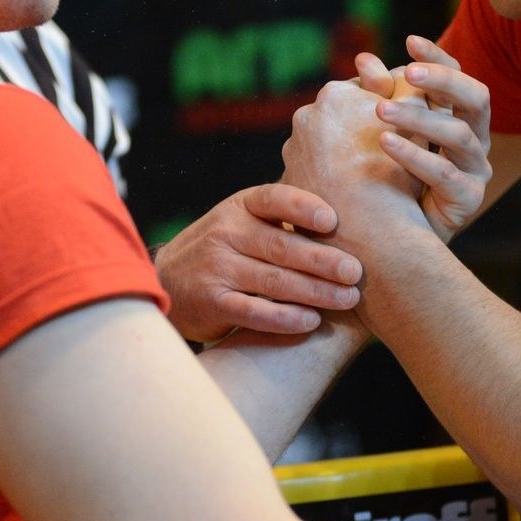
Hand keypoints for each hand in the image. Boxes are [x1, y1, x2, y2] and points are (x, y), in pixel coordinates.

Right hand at [155, 184, 362, 343]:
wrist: (166, 280)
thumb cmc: (224, 248)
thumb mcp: (242, 221)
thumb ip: (281, 219)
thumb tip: (348, 219)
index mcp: (240, 207)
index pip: (274, 199)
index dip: (303, 208)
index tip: (332, 221)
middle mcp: (226, 234)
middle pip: (281, 246)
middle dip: (322, 260)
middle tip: (354, 272)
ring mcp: (217, 269)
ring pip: (273, 281)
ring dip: (315, 291)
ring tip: (347, 299)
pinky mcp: (213, 303)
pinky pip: (255, 312)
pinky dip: (285, 318)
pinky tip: (311, 320)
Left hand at [281, 79, 429, 231]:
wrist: (369, 234)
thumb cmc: (398, 174)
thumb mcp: (415, 120)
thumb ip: (410, 86)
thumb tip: (399, 69)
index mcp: (334, 94)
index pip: (368, 90)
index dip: (391, 107)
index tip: (404, 126)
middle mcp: (305, 117)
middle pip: (343, 118)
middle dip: (362, 130)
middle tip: (386, 150)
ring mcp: (292, 151)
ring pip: (327, 147)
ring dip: (346, 156)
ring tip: (371, 176)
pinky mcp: (288, 182)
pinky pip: (315, 174)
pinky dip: (332, 179)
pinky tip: (353, 193)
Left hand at [352, 35, 491, 242]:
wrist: (391, 240)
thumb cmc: (387, 180)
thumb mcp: (379, 134)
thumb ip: (375, 98)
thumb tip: (362, 60)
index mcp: (457, 116)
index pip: (458, 76)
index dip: (438, 58)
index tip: (410, 40)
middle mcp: (473, 138)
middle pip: (476, 98)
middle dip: (442, 81)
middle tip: (406, 74)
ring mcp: (475, 169)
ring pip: (460, 134)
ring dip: (420, 119)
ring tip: (381, 111)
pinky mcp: (467, 198)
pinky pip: (445, 173)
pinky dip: (415, 156)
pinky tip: (386, 145)